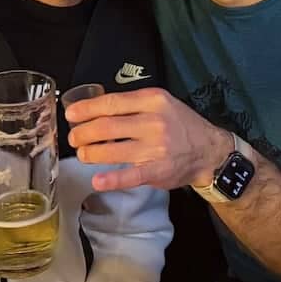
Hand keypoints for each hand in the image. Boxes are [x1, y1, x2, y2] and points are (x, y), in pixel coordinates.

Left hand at [66, 88, 230, 192]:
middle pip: (106, 126)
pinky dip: (112, 180)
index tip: (70, 113)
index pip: (111, 103)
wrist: (210, 150)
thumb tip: (96, 107)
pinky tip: (97, 181)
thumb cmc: (181, 124)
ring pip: (112, 150)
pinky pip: (131, 175)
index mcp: (152, 100)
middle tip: (73, 137)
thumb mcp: (161, 103)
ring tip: (82, 154)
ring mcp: (156, 147)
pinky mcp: (158, 170)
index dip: (86, 109)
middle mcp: (153, 121)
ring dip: (90, 153)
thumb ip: (133, 104)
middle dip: (82, 133)